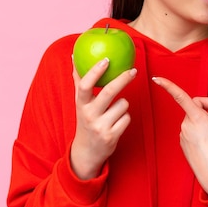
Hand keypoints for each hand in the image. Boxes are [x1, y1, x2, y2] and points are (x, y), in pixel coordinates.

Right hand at [70, 57, 136, 179]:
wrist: (87, 151)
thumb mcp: (79, 102)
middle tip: (133, 70)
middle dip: (123, 78)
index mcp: (81, 104)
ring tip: (114, 111)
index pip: (85, 85)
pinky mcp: (112, 136)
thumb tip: (74, 55)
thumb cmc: (86, 120)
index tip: (106, 59)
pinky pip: (127, 118)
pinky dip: (125, 117)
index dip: (95, 71)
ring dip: (123, 105)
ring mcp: (101, 126)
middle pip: (109, 92)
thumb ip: (78, 79)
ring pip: (123, 105)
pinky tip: (117, 122)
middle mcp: (89, 115)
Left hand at [152, 76, 207, 196]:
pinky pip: (191, 129)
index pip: (180, 96)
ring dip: (206, 120)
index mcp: (197, 118)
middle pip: (196, 105)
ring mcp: (183, 134)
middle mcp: (186, 124)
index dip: (168, 85)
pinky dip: (200, 129)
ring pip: (195, 118)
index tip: (156, 79)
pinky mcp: (183, 143)